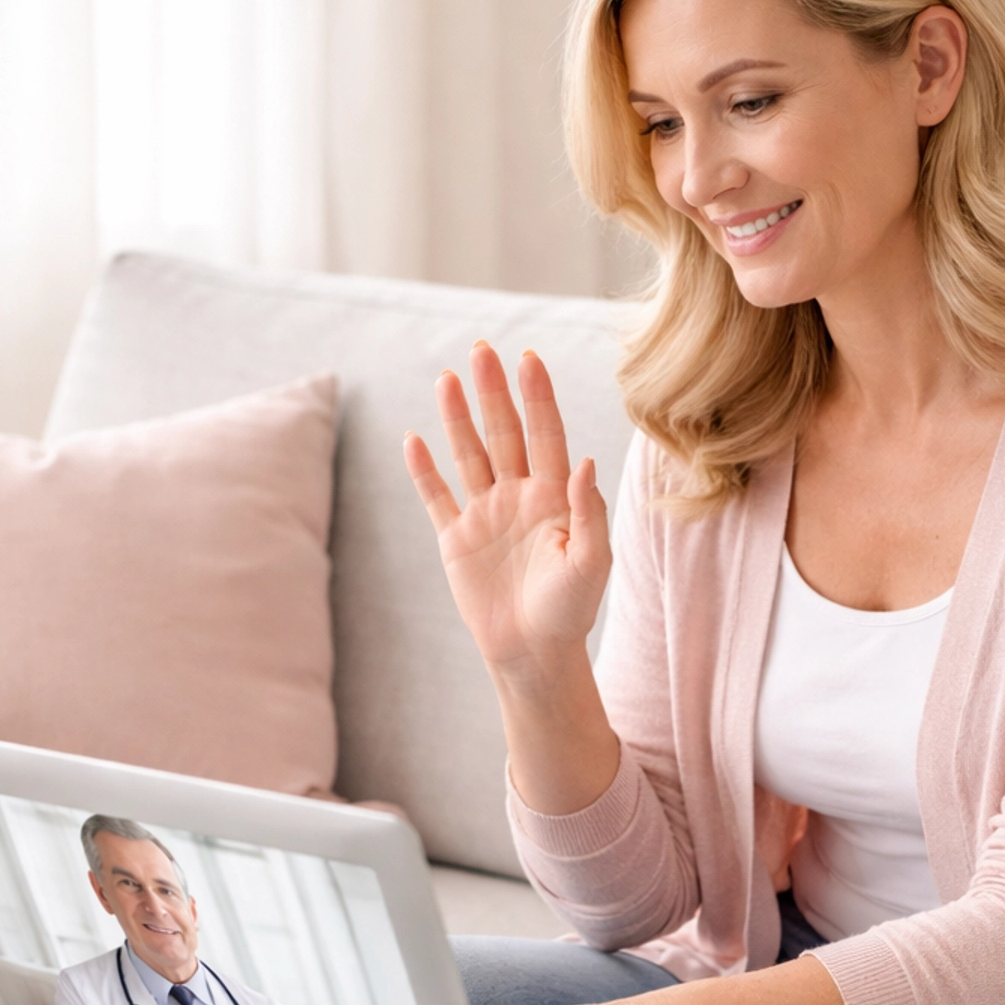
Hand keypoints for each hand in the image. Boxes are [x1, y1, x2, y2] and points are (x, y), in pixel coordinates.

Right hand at [404, 344, 610, 684]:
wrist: (533, 654)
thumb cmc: (570, 610)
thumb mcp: (592, 563)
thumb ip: (589, 512)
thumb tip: (583, 460)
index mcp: (554, 497)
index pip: (545, 434)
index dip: (537, 397)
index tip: (529, 358)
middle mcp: (518, 496)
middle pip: (504, 433)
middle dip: (493, 392)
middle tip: (482, 350)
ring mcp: (484, 514)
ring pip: (469, 454)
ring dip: (457, 418)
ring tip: (447, 378)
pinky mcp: (455, 539)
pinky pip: (436, 497)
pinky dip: (424, 471)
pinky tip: (413, 440)